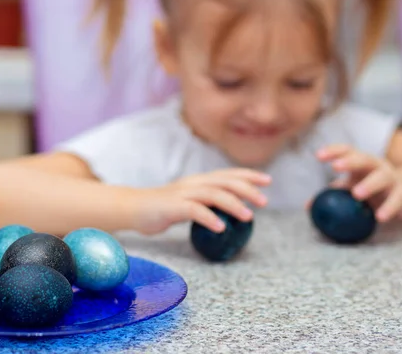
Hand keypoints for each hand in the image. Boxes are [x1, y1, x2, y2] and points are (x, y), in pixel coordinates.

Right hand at [132, 169, 270, 234]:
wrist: (134, 209)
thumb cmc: (163, 208)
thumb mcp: (189, 202)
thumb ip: (207, 203)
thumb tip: (230, 214)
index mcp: (198, 181)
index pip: (227, 174)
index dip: (248, 175)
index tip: (267, 181)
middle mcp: (193, 183)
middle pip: (224, 181)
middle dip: (246, 189)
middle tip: (264, 201)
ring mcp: (182, 194)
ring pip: (212, 194)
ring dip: (232, 204)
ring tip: (248, 216)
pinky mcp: (172, 207)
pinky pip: (193, 211)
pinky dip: (209, 218)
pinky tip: (221, 228)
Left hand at [316, 144, 401, 222]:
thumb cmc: (369, 189)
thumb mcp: (350, 189)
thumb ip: (331, 194)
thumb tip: (308, 206)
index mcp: (360, 162)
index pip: (347, 151)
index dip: (333, 151)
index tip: (318, 156)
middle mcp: (376, 166)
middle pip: (364, 159)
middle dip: (350, 161)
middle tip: (335, 167)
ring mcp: (391, 179)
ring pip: (382, 177)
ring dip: (369, 184)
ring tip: (356, 194)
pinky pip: (397, 200)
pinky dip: (389, 207)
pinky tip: (380, 217)